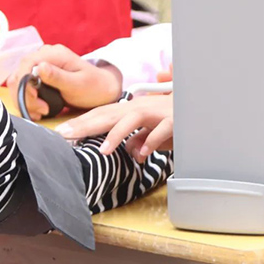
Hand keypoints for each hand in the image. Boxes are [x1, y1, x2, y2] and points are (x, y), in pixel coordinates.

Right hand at [7, 44, 122, 119]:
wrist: (102, 89)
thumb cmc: (93, 87)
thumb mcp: (77, 84)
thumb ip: (58, 77)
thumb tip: (39, 67)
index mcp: (54, 53)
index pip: (26, 64)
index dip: (26, 85)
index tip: (38, 102)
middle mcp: (44, 56)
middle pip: (19, 74)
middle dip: (25, 96)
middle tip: (42, 111)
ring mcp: (40, 65)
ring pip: (18, 82)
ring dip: (25, 101)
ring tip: (41, 112)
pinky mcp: (39, 76)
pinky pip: (24, 87)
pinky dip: (27, 101)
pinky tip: (39, 110)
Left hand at [57, 94, 172, 160]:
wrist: (202, 109)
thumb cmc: (176, 122)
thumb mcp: (153, 134)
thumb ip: (140, 140)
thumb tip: (130, 151)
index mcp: (133, 109)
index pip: (102, 114)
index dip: (82, 122)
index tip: (62, 132)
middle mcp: (142, 107)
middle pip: (109, 113)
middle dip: (86, 124)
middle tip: (64, 135)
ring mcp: (157, 113)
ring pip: (132, 118)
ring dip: (116, 134)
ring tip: (103, 151)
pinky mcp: (174, 121)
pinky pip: (160, 130)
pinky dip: (151, 141)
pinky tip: (142, 155)